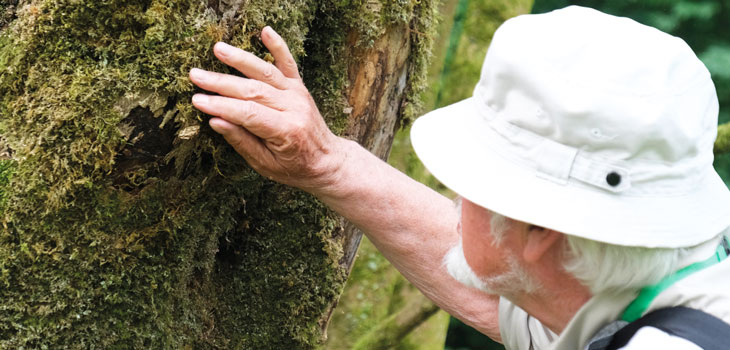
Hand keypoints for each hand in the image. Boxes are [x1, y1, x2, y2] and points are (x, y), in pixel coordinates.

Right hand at [189, 27, 344, 191]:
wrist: (327, 161)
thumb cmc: (294, 168)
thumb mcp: (265, 165)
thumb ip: (242, 142)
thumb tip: (215, 121)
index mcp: (286, 131)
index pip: (248, 114)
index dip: (221, 106)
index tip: (197, 100)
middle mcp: (294, 109)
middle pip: (253, 90)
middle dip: (221, 82)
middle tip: (195, 75)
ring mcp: (298, 95)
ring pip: (266, 72)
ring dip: (241, 59)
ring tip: (218, 49)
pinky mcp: (299, 87)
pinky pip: (289, 63)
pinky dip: (278, 46)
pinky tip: (265, 31)